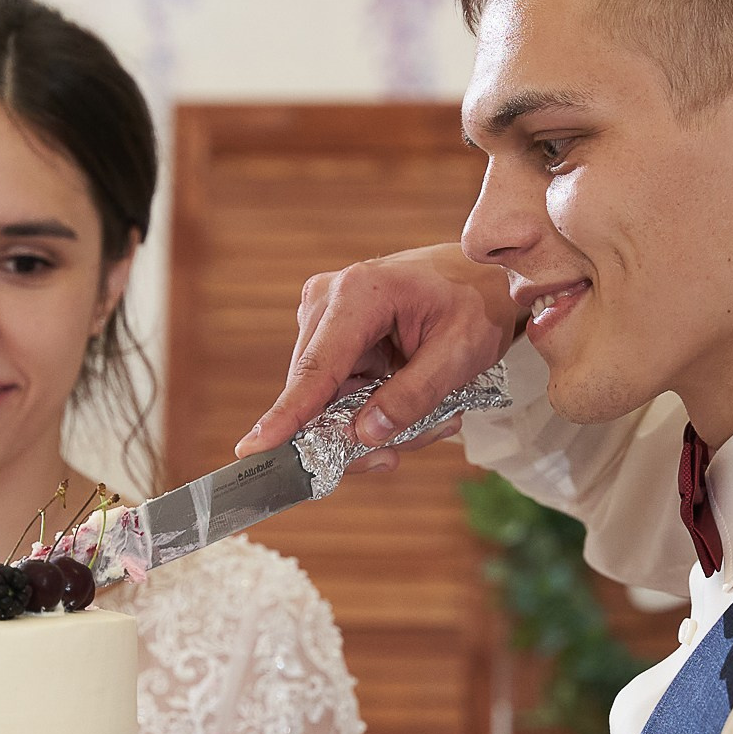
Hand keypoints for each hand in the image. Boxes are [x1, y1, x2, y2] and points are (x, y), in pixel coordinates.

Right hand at [236, 242, 522, 459]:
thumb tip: (364, 434)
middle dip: (352, 435)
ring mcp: (324, 320)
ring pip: (325, 402)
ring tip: (429, 421)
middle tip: (396, 457)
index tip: (252, 449)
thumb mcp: (461, 353)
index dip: (287, 415)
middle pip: (315, 394)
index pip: (316, 368)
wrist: (479, 277)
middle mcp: (326, 302)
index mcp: (358, 295)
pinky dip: (371, 413)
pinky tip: (412, 409)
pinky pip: (337, 395)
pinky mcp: (329, 338)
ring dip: (371, 426)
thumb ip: (414, 395)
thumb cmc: (475, 305)